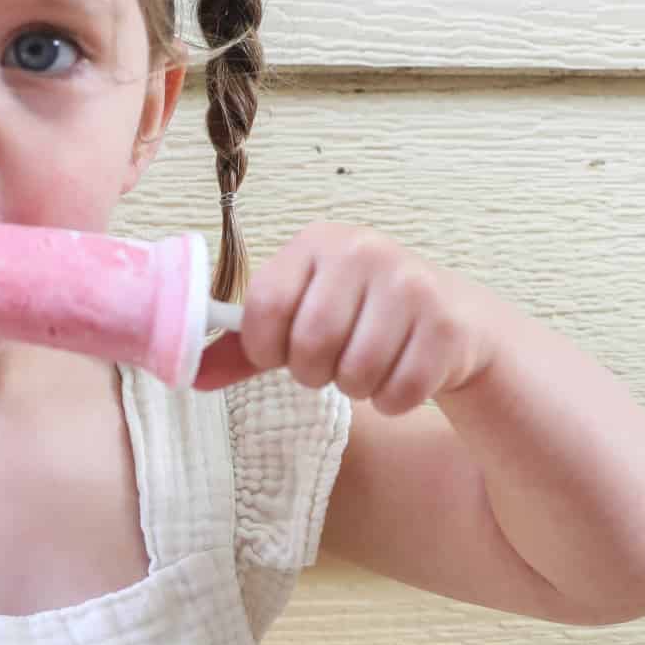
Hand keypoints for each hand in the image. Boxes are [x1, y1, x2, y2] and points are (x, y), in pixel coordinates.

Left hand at [192, 221, 504, 414]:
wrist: (454, 321)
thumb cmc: (362, 320)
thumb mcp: (303, 320)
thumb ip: (246, 348)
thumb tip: (190, 376)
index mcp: (318, 242)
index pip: (264, 306)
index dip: (266, 346)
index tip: (283, 351)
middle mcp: (364, 251)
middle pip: (309, 344)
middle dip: (315, 372)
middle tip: (333, 362)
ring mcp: (410, 285)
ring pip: (355, 373)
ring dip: (357, 388)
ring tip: (370, 366)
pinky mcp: (446, 326)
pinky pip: (397, 393)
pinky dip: (393, 401)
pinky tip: (402, 374)